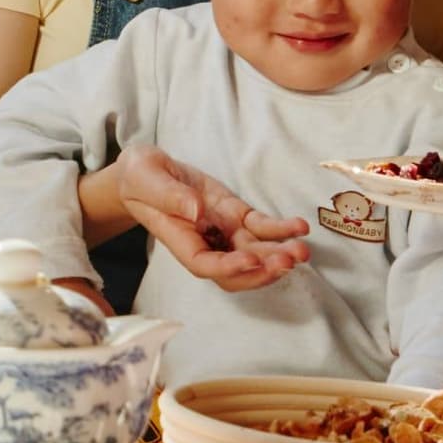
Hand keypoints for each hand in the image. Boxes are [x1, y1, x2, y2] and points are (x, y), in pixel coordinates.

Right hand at [111, 148, 309, 290]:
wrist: (147, 172)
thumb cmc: (140, 177)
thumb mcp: (146, 177)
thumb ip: (169, 194)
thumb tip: (196, 210)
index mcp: (179, 239)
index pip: (204, 264)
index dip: (228, 268)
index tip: (250, 261)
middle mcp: (204, 242)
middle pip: (236, 270)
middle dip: (263, 270)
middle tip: (287, 260)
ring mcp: (223, 232)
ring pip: (255, 253)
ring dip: (279, 255)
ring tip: (302, 249)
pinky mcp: (236, 216)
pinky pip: (262, 228)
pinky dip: (282, 229)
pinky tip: (299, 226)